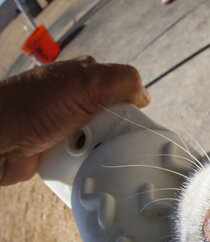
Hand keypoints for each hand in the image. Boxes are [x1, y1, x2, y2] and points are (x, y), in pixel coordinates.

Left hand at [0, 56, 149, 185]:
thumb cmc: (33, 107)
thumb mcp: (85, 83)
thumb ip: (121, 80)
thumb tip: (145, 95)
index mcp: (84, 77)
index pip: (124, 90)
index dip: (132, 106)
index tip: (134, 122)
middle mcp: (77, 99)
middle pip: (116, 118)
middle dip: (118, 132)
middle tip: (112, 139)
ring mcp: (68, 125)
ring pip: (102, 140)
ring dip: (102, 149)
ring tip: (93, 152)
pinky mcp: (60, 148)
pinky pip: (86, 158)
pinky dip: (88, 163)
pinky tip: (84, 164)